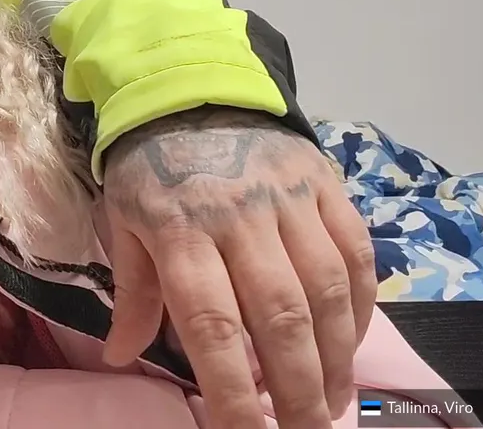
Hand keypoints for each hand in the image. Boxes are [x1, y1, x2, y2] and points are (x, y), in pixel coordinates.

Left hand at [100, 107, 376, 428]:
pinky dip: (361, 304)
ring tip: (332, 402)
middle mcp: (239, 218)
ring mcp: (288, 198)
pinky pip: (355, 252)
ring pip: (326, 290)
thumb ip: (133, 292)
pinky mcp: (324, 182)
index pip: (212, 327)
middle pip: (279, 318)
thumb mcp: (122, 222)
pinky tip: (353, 342)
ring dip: (336, 357)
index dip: (232, 390)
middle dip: (297, 389)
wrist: (190, 85)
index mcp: (180, 232)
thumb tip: (121, 357)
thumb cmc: (149, 167)